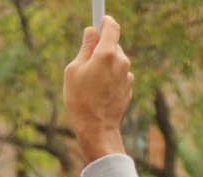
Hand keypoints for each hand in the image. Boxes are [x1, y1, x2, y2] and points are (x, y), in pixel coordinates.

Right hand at [63, 15, 132, 161]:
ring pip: (115, 61)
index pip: (111, 27)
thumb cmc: (80, 100)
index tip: (99, 20)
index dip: (105, 21)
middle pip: (112, 45)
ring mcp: (127, 75)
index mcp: (107, 54)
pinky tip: (99, 93)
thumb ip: (84, 49)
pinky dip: (110, 78)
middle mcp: (121, 61)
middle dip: (100, 49)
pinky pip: (118, 75)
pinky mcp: (129, 87)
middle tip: (85, 62)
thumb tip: (90, 33)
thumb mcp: (73, 71)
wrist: (97, 129)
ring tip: (90, 84)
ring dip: (105, 65)